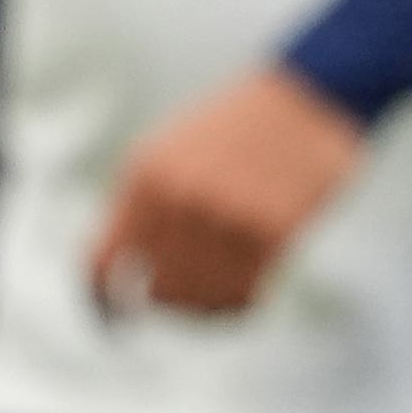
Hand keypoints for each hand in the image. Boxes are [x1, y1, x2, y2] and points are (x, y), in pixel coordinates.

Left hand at [86, 67, 367, 318]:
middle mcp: (180, 197)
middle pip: (156, 290)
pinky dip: (238, 304)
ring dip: (207, 307)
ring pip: (200, 297)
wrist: (308, 96)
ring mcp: (225, 214)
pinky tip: (245, 294)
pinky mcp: (271, 231)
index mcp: (145, 175)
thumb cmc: (237, 129)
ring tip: (219, 295)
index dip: (104, 298)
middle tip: (188, 298)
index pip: (103, 262)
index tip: (116, 316)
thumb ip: (144, 205)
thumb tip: (122, 268)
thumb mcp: (172, 152)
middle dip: (169, 302)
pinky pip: (241, 295)